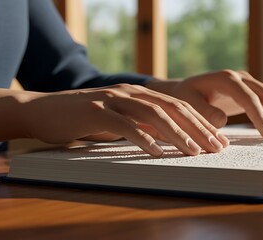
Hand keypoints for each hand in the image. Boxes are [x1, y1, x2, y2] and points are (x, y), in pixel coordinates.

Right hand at [14, 84, 228, 155]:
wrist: (44, 111)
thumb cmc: (86, 119)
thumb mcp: (122, 121)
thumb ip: (144, 125)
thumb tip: (172, 139)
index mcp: (140, 94)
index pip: (178, 107)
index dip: (201, 123)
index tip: (218, 141)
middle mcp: (131, 92)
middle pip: (172, 108)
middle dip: (197, 129)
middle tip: (215, 147)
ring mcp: (113, 99)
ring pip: (152, 114)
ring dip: (176, 134)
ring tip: (194, 152)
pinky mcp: (95, 110)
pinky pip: (123, 125)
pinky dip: (142, 138)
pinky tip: (157, 152)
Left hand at [147, 70, 262, 139]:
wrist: (185, 89)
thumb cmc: (185, 98)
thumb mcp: (188, 104)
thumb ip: (203, 112)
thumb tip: (223, 121)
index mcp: (226, 79)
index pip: (249, 98)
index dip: (261, 117)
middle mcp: (241, 77)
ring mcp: (249, 82)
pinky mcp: (253, 89)